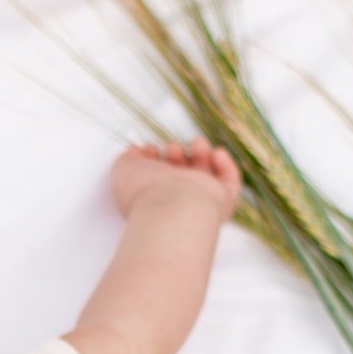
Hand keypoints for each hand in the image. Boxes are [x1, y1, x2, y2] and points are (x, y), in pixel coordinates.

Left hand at [108, 138, 239, 223]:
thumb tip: (136, 151)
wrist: (171, 208)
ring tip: (196, 145)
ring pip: (206, 174)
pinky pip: (230, 182)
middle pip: (181, 171)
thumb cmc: (144, 191)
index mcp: (153, 195)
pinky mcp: (223, 200)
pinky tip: (215, 153)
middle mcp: (177, 198)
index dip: (155, 157)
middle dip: (177, 153)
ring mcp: (201, 199)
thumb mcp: (123, 170)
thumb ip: (127, 158)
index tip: (151, 149)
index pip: (158, 175)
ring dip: (201, 152)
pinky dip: (225, 164)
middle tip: (172, 149)